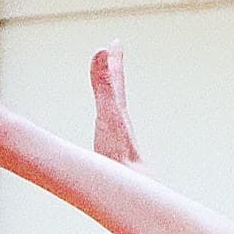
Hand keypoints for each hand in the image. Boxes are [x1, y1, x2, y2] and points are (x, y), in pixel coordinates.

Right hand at [91, 42, 141, 164]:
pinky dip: (105, 124)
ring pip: (113, 112)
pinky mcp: (114, 156)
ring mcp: (117, 140)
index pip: (115, 80)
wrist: (131, 190)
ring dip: (110, 98)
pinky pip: (108, 132)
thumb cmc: (117, 155)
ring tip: (109, 91)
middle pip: (116, 91)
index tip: (114, 43)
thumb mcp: (106, 114)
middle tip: (112, 57)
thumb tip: (102, 50)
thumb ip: (103, 84)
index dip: (113, 61)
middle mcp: (119, 123)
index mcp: (117, 112)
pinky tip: (105, 132)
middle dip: (112, 73)